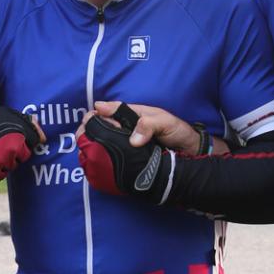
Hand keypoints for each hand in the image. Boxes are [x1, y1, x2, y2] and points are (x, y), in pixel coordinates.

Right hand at [0, 101, 41, 180]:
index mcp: (19, 136)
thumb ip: (25, 123)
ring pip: (11, 167)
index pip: (33, 143)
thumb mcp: (6, 114)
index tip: (16, 137)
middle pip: (23, 156)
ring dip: (5, 161)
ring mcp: (1, 163)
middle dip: (16, 152)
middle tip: (1, 143)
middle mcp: (12, 151)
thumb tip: (42, 136)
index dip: (25, 140)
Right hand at [92, 100, 210, 155]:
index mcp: (134, 114)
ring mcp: (128, 143)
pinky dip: (105, 159)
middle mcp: (128, 128)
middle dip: (91, 129)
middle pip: (104, 126)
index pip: (110, 110)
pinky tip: (97, 164)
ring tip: (86, 150)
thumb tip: (133, 140)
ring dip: (95, 145)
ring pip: (106, 142)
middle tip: (83, 137)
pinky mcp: (130, 158)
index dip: (98, 113)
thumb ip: (149, 126)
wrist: (190, 152)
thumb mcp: (165, 123)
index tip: (89, 120)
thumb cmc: (178, 132)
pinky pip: (115, 157)